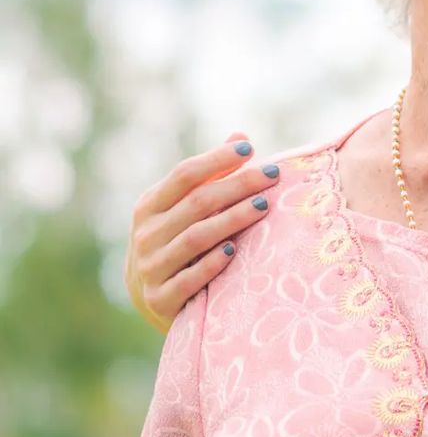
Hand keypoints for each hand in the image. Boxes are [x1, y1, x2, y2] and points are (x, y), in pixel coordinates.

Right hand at [126, 133, 280, 333]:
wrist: (153, 299)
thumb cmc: (177, 240)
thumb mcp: (184, 208)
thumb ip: (210, 176)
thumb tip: (240, 137)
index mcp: (150, 206)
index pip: (183, 174)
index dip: (216, 159)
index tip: (249, 149)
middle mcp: (146, 234)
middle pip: (197, 202)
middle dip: (238, 185)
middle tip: (273, 175)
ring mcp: (151, 267)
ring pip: (195, 237)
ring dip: (232, 220)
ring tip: (264, 206)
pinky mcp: (161, 298)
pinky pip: (189, 278)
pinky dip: (211, 264)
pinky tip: (234, 251)